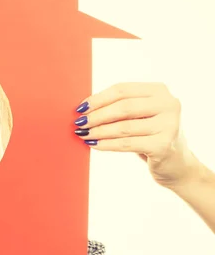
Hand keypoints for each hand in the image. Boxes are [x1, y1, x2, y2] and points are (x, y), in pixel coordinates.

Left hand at [73, 82, 198, 188]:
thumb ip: (119, 107)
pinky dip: (107, 144)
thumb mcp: (138, 116)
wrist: (176, 164)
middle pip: (123, 107)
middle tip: (79, 122)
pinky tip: (94, 144)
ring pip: (123, 127)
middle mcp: (168, 104)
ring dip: (98, 131)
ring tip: (83, 134)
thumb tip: (83, 108)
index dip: (98, 98)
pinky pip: (127, 144)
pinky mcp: (163, 145)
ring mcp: (169, 125)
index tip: (80, 108)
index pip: (122, 90)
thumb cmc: (149, 135)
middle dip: (96, 115)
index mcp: (159, 91)